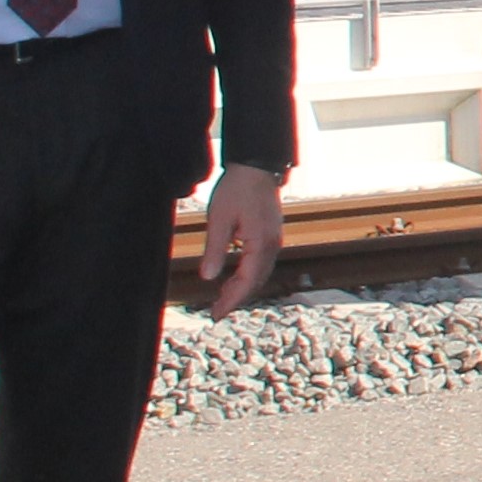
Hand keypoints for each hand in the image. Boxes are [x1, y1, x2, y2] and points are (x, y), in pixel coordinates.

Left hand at [198, 165, 285, 311]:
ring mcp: (274, 239)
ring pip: (260, 273)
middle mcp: (272, 245)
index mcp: (260, 244)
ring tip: (222, 296)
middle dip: (236, 298)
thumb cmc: (236, 189)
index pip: (247, 281)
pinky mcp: (271, 234)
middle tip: (215, 310)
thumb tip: (207, 277)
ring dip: (242, 287)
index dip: (231, 300)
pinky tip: (235, 276)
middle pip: (256, 281)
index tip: (216, 314)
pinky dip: (248, 274)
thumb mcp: (219, 219)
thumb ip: (215, 250)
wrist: (256, 166)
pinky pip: (262, 262)